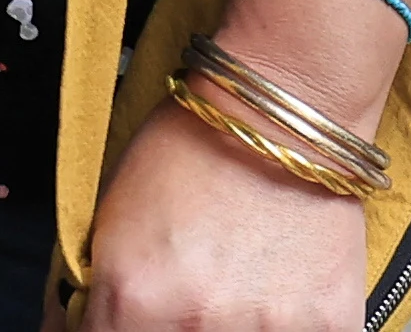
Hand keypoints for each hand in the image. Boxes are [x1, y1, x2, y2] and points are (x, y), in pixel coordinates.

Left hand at [78, 0, 410, 331]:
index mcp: (131, 294)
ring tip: (238, 282)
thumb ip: (97, 290)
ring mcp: (270, 330)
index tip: (124, 317)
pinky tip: (278, 291)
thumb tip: (79, 328)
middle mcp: (196, 322)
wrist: (289, 101)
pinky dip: (285, 325)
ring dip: (229, 323)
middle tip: (188, 290)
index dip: (107, 330)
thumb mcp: (112, 215)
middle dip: (168, 324)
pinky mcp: (331, 323)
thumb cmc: (195, 143)